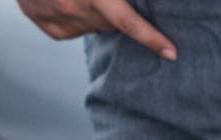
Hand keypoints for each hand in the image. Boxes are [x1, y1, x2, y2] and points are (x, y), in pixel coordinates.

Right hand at [17, 0, 176, 58]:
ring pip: (94, 28)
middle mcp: (76, 9)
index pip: (128, 22)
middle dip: (113, 11)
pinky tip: (67, 2)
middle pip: (111, 25)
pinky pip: (75, 31)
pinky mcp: (50, 28)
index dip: (152, 38)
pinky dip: (77, 19)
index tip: (171, 53)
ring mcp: (60, 21)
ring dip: (95, 14)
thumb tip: (127, 4)